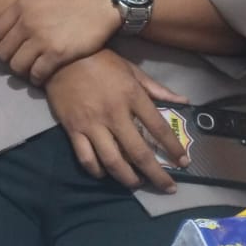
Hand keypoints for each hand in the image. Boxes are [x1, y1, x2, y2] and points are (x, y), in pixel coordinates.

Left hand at [0, 0, 121, 83]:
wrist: (105, 1)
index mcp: (22, 5)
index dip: (1, 41)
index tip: (11, 45)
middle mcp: (28, 23)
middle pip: (4, 51)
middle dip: (9, 58)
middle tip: (20, 59)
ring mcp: (42, 39)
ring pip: (17, 65)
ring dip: (22, 70)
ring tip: (30, 68)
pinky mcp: (57, 54)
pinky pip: (37, 73)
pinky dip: (36, 78)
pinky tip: (41, 76)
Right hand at [43, 51, 189, 192]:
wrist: (61, 58)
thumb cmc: (100, 60)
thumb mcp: (131, 69)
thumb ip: (156, 88)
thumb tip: (184, 101)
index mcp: (132, 95)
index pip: (158, 127)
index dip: (173, 148)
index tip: (183, 162)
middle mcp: (114, 114)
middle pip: (139, 152)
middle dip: (156, 175)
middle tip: (167, 187)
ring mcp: (92, 124)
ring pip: (113, 161)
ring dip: (128, 178)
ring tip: (137, 183)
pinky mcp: (73, 129)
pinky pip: (86, 158)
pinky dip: (97, 171)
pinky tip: (106, 173)